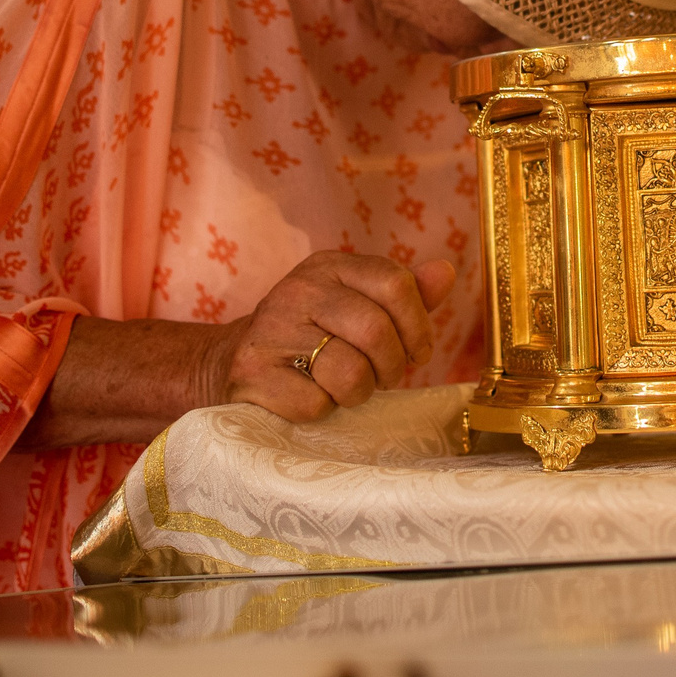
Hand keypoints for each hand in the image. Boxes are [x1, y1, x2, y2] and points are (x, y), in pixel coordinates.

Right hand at [208, 253, 458, 421]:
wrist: (229, 364)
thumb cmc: (310, 338)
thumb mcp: (355, 304)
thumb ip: (404, 293)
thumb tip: (446, 272)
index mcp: (329, 266)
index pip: (396, 284)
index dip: (417, 326)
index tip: (415, 351)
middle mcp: (298, 289)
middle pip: (377, 330)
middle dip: (391, 366)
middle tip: (380, 377)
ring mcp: (272, 330)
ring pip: (350, 371)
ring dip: (359, 392)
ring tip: (344, 387)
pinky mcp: (253, 374)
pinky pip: (317, 403)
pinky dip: (324, 410)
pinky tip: (310, 397)